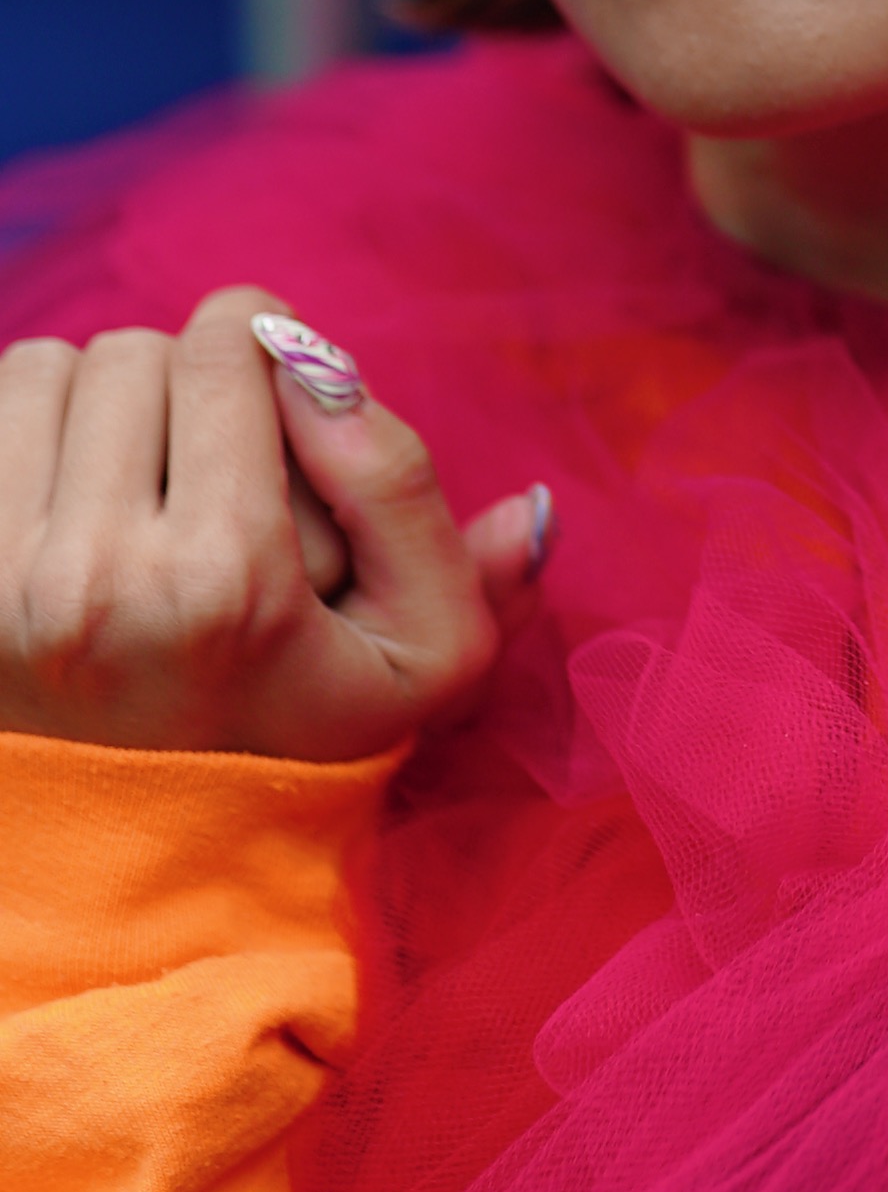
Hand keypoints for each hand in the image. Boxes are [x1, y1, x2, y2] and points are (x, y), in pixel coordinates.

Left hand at [0, 287, 552, 759]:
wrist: (128, 850)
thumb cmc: (288, 734)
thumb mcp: (419, 667)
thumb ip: (472, 565)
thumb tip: (532, 503)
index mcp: (230, 589)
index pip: (230, 341)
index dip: (272, 353)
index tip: (286, 407)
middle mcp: (100, 584)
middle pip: (138, 350)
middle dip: (188, 389)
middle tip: (212, 474)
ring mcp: (6, 589)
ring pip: (53, 370)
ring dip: (102, 410)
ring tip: (139, 494)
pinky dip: (35, 436)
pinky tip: (71, 509)